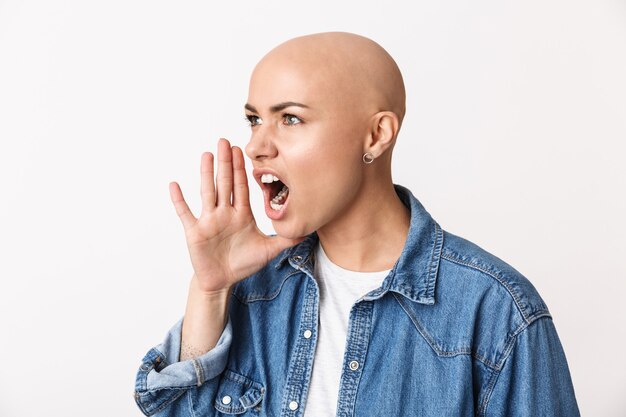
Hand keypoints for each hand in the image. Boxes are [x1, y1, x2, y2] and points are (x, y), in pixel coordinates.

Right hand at [169, 138, 303, 293]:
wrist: (222, 281)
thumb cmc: (243, 264)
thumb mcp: (268, 251)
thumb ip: (285, 240)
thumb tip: (307, 232)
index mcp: (241, 215)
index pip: (241, 187)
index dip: (241, 169)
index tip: (241, 150)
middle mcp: (224, 213)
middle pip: (225, 183)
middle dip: (225, 163)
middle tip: (225, 141)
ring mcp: (209, 221)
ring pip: (208, 192)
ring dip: (207, 174)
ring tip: (207, 154)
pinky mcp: (195, 232)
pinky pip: (185, 213)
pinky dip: (179, 200)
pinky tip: (174, 185)